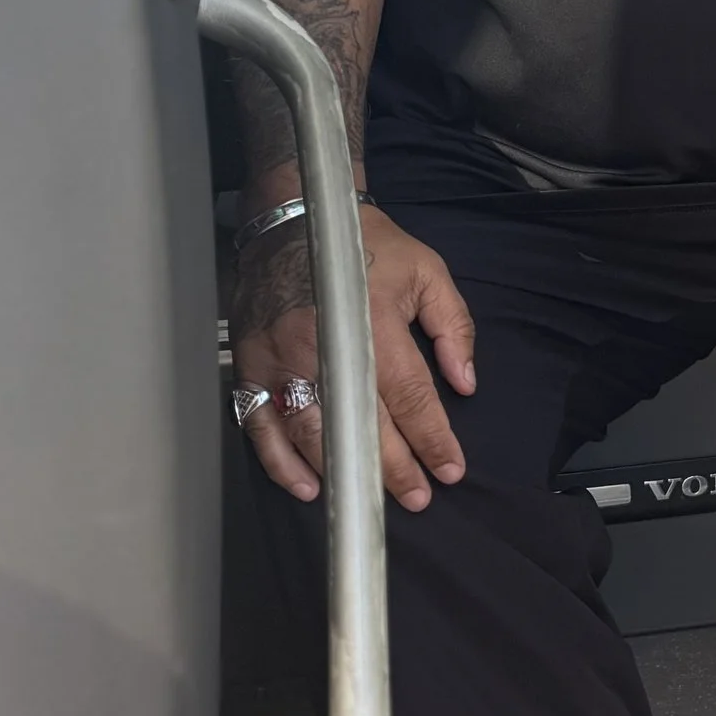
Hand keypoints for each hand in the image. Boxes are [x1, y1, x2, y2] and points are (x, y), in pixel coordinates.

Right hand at [231, 205, 477, 512]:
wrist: (297, 215)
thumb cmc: (366, 245)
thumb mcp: (427, 271)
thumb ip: (453, 327)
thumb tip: (465, 383)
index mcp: (374, 321)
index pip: (409, 395)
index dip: (432, 438)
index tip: (450, 469)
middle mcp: (324, 345)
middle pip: (362, 424)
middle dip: (395, 468)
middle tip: (418, 497)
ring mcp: (280, 358)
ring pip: (312, 433)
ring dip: (343, 473)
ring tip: (369, 500)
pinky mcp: (250, 365)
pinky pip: (261, 425)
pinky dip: (281, 462)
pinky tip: (307, 485)